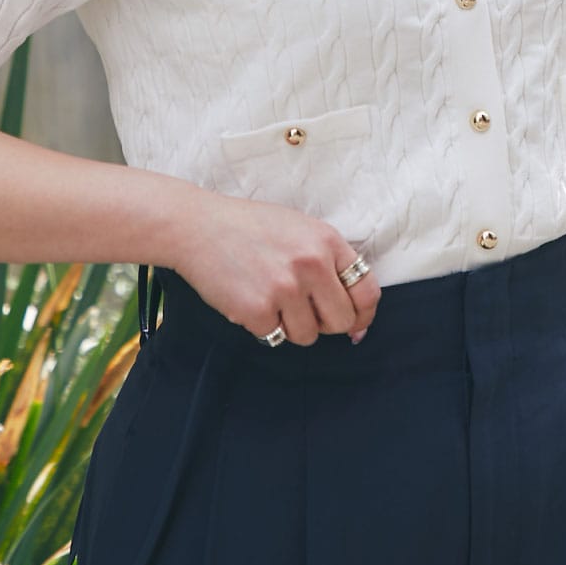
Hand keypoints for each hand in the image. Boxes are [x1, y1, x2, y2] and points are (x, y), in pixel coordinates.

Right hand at [173, 190, 380, 345]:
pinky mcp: (257, 310)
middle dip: (326, 323)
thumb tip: (356, 320)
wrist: (198, 226)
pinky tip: (249, 298)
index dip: (363, 314)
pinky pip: (274, 337)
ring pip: (308, 335)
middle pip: (341, 321)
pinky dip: (263, 325)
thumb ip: (331, 263)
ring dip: (291, 326)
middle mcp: (312, 264)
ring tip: (270, 297)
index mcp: (328, 241)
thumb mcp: (302, 229)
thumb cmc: (251, 227)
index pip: (367, 292)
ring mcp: (285, 288)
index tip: (355, 324)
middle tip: (303, 309)